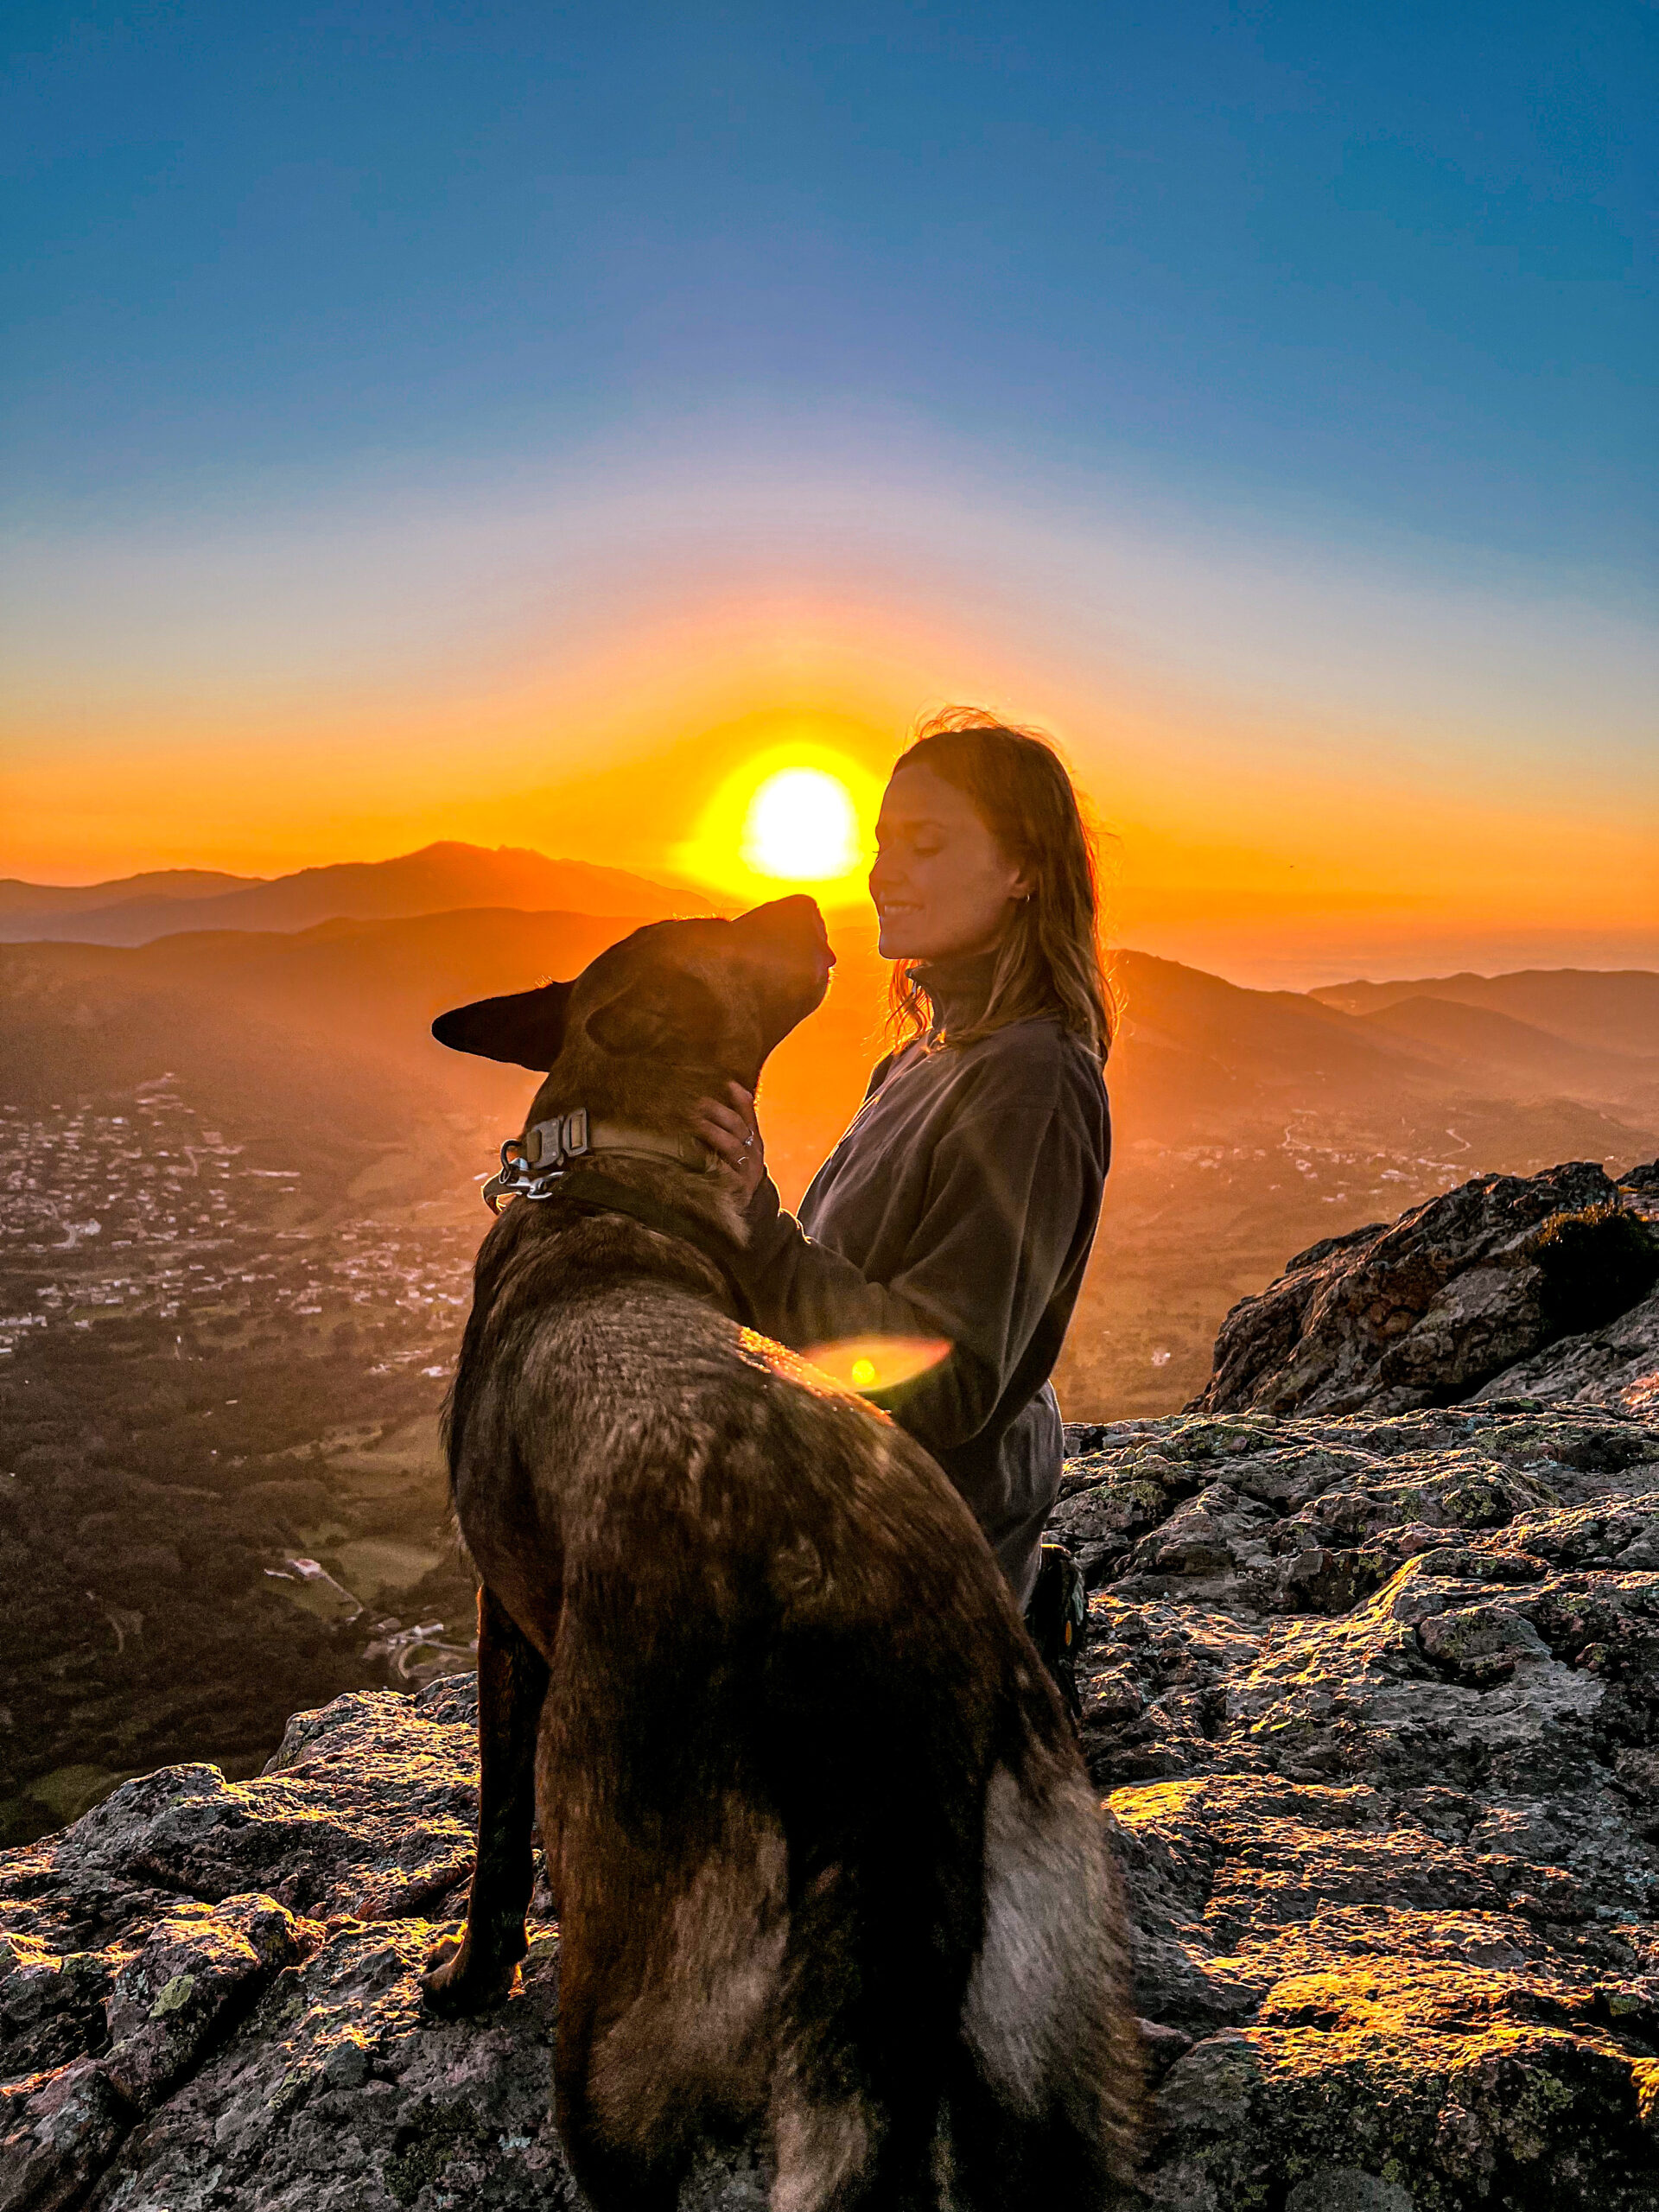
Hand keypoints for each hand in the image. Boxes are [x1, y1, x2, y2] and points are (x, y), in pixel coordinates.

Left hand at [692, 1082, 765, 1204]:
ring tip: (695, 1122)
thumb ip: (735, 1124)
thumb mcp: (738, 1148)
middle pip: (738, 1127)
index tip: (727, 1084)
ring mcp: (746, 1172)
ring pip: (732, 1146)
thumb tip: (730, 1090)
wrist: (743, 1209)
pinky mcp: (736, 1187)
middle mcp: (753, 1155)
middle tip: (698, 1103)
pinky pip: (724, 1171)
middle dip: (718, 1113)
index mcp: (754, 1143)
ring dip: (713, 1131)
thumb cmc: (735, 1173)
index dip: (740, 1100)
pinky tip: (693, 1150)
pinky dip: (710, 1159)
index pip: (748, 1116)